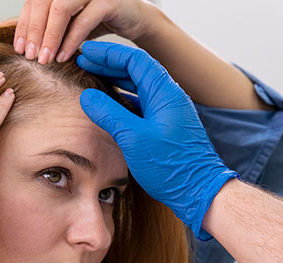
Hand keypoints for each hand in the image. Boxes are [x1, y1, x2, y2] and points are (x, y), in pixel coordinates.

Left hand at [14, 0, 154, 63]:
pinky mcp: (107, 2)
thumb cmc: (100, 20)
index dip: (24, 25)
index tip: (20, 48)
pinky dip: (71, 40)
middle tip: (30, 56)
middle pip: (43, 3)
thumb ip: (50, 27)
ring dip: (50, 36)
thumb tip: (23, 43)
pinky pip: (83, 21)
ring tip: (44, 59)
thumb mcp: (70, 24)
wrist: (135, 19)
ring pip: (60, 9)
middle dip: (35, 32)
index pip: (34, 2)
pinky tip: (63, 56)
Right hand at [77, 41, 239, 239]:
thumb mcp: (134, 138)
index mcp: (165, 93)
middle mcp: (169, 98)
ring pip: (139, 87)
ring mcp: (169, 112)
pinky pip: (142, 104)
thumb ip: (109, 114)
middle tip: (84, 62)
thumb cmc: (171, 166)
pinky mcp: (166, 127)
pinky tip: (111, 104)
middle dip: (109, 64)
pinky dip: (124, 99)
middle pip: (136, 70)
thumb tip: (87, 96)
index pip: (135, 59)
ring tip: (93, 78)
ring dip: (116, 81)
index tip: (86, 51)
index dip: (108, 53)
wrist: (198, 190)